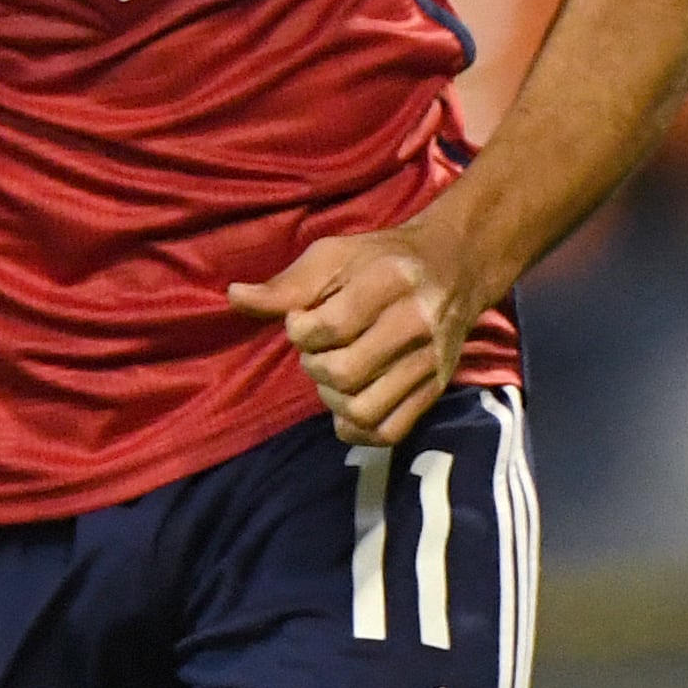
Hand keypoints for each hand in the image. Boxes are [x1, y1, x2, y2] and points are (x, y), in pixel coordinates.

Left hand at [228, 226, 481, 446]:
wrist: (453, 268)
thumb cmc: (381, 259)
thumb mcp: (333, 255)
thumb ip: (286, 283)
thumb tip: (235, 298)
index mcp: (389, 283)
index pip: (330, 327)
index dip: (299, 330)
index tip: (300, 320)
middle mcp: (415, 326)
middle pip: (344, 373)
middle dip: (313, 365)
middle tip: (315, 349)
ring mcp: (429, 364)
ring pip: (364, 410)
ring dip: (332, 399)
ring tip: (332, 375)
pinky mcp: (436, 390)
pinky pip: (390, 432)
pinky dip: (357, 429)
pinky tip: (345, 403)